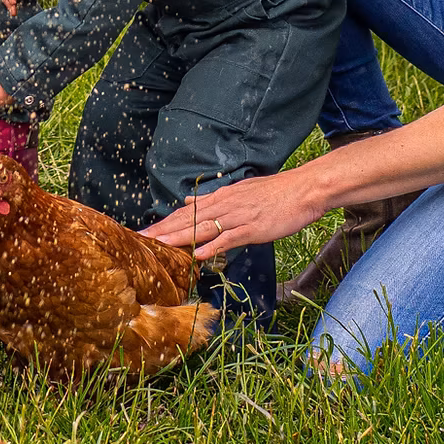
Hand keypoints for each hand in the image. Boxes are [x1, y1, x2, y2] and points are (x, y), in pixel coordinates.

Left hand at [143, 169, 331, 259]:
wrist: (302, 190)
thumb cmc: (274, 193)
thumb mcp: (238, 191)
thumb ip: (213, 198)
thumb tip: (189, 200)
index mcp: (220, 197)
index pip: (186, 211)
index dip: (165, 222)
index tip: (146, 232)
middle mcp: (223, 205)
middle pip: (188, 219)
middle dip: (163, 230)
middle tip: (141, 240)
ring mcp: (237, 216)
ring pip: (202, 228)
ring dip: (179, 238)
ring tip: (159, 246)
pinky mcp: (251, 228)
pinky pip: (228, 238)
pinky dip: (211, 246)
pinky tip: (197, 254)